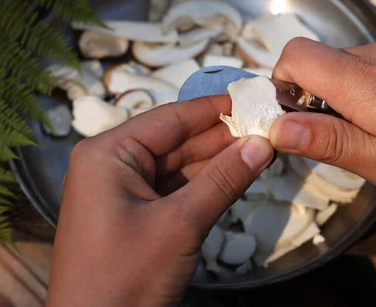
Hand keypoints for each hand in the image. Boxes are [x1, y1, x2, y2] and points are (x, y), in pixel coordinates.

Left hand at [46, 97, 272, 306]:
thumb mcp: (180, 224)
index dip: (215, 108)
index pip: (171, 118)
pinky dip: (202, 185)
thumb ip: (223, 180)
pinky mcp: (131, 214)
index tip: (254, 98)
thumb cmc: (126, 277)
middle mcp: (111, 163)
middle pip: (175, 140)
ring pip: (176, 165)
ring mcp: (120, 190)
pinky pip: (171, 189)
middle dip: (220, 137)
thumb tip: (262, 144)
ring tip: (261, 149)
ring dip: (216, 161)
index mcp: (108, 153)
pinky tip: (236, 175)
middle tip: (267, 128)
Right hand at [269, 36, 375, 203]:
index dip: (282, 82)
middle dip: (317, 98)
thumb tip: (276, 128)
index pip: (296, 54)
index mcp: (366, 82)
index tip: (297, 117)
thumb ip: (332, 142)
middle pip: (321, 61)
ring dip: (348, 94)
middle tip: (349, 139)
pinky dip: (374, 86)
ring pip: (350, 63)